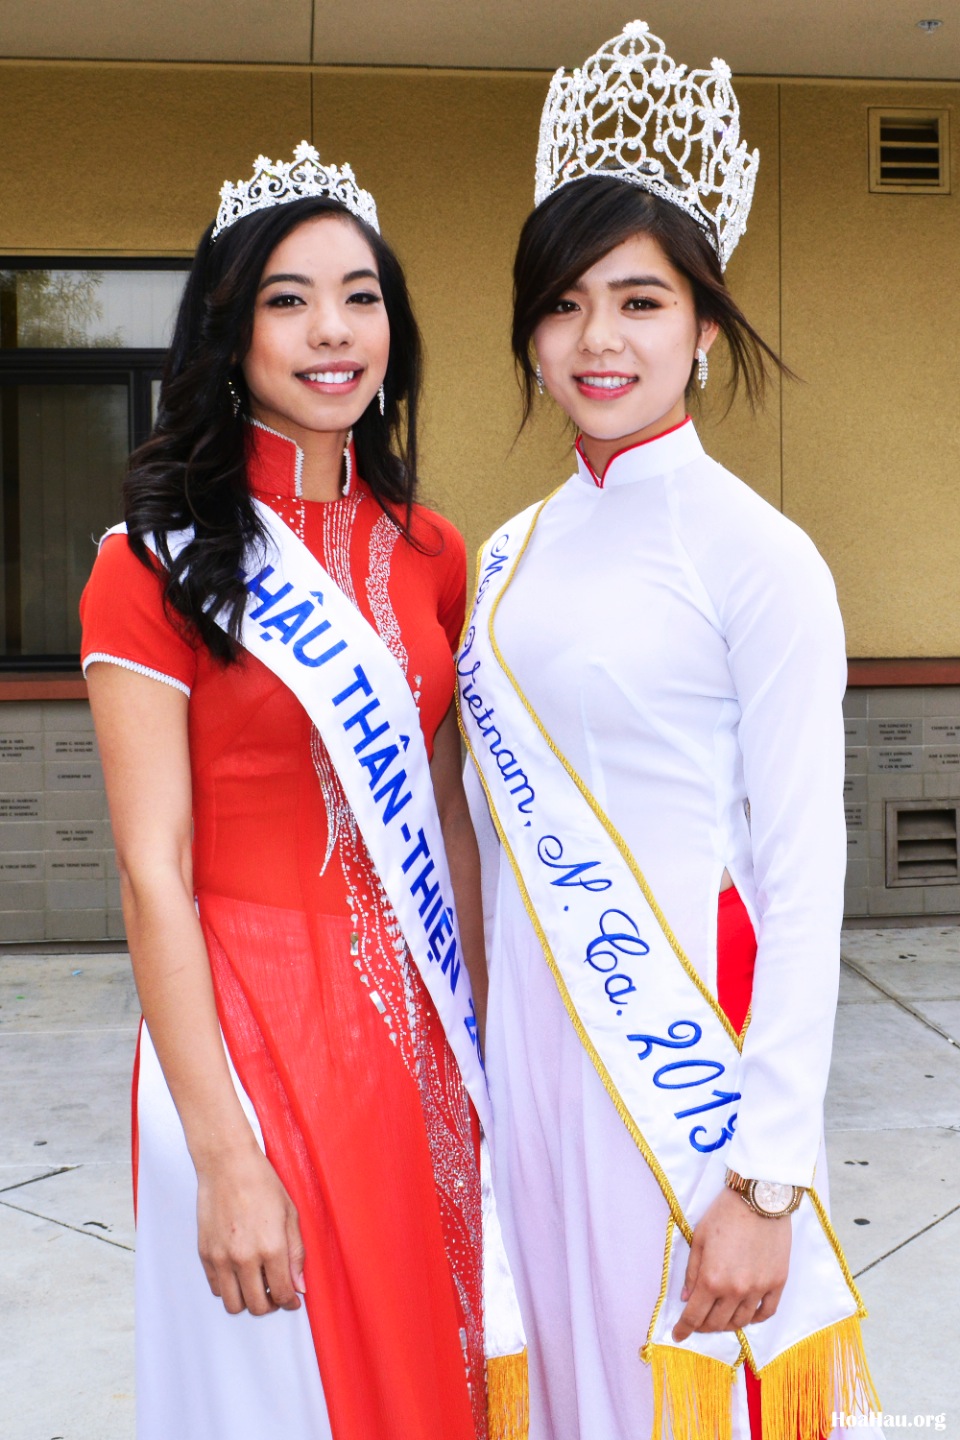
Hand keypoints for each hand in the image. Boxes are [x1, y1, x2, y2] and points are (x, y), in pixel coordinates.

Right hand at [195, 1143, 306, 1316]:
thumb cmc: (261, 1182)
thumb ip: (296, 1253)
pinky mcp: (206, 1254)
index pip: (282, 1293)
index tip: (292, 1300)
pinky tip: (239, 1272)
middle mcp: (245, 1257)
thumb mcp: (290, 1214)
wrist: (227, 1164)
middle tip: (276, 1294)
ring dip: (247, 1301)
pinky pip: (216, 1288)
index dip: (290, 1301)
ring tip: (256, 1286)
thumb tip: (299, 1286)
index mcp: (272, 1247)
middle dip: (271, 1305)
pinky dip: (229, 1288)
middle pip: (258, 1306)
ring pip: (233, 1304)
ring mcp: (222, 1258)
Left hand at [671, 1186, 789, 1342]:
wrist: (759, 1198)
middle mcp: (735, 1290)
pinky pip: (766, 1312)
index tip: (678, 1336)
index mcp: (712, 1279)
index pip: (694, 1316)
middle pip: (717, 1323)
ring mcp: (759, 1288)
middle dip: (703, 1327)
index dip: (684, 1329)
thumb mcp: (699, 1239)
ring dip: (727, 1324)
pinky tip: (747, 1315)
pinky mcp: (777, 1282)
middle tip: (698, 1323)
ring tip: (720, 1318)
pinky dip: (755, 1318)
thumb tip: (686, 1298)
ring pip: (741, 1321)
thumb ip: (692, 1272)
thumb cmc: (724, 1214)